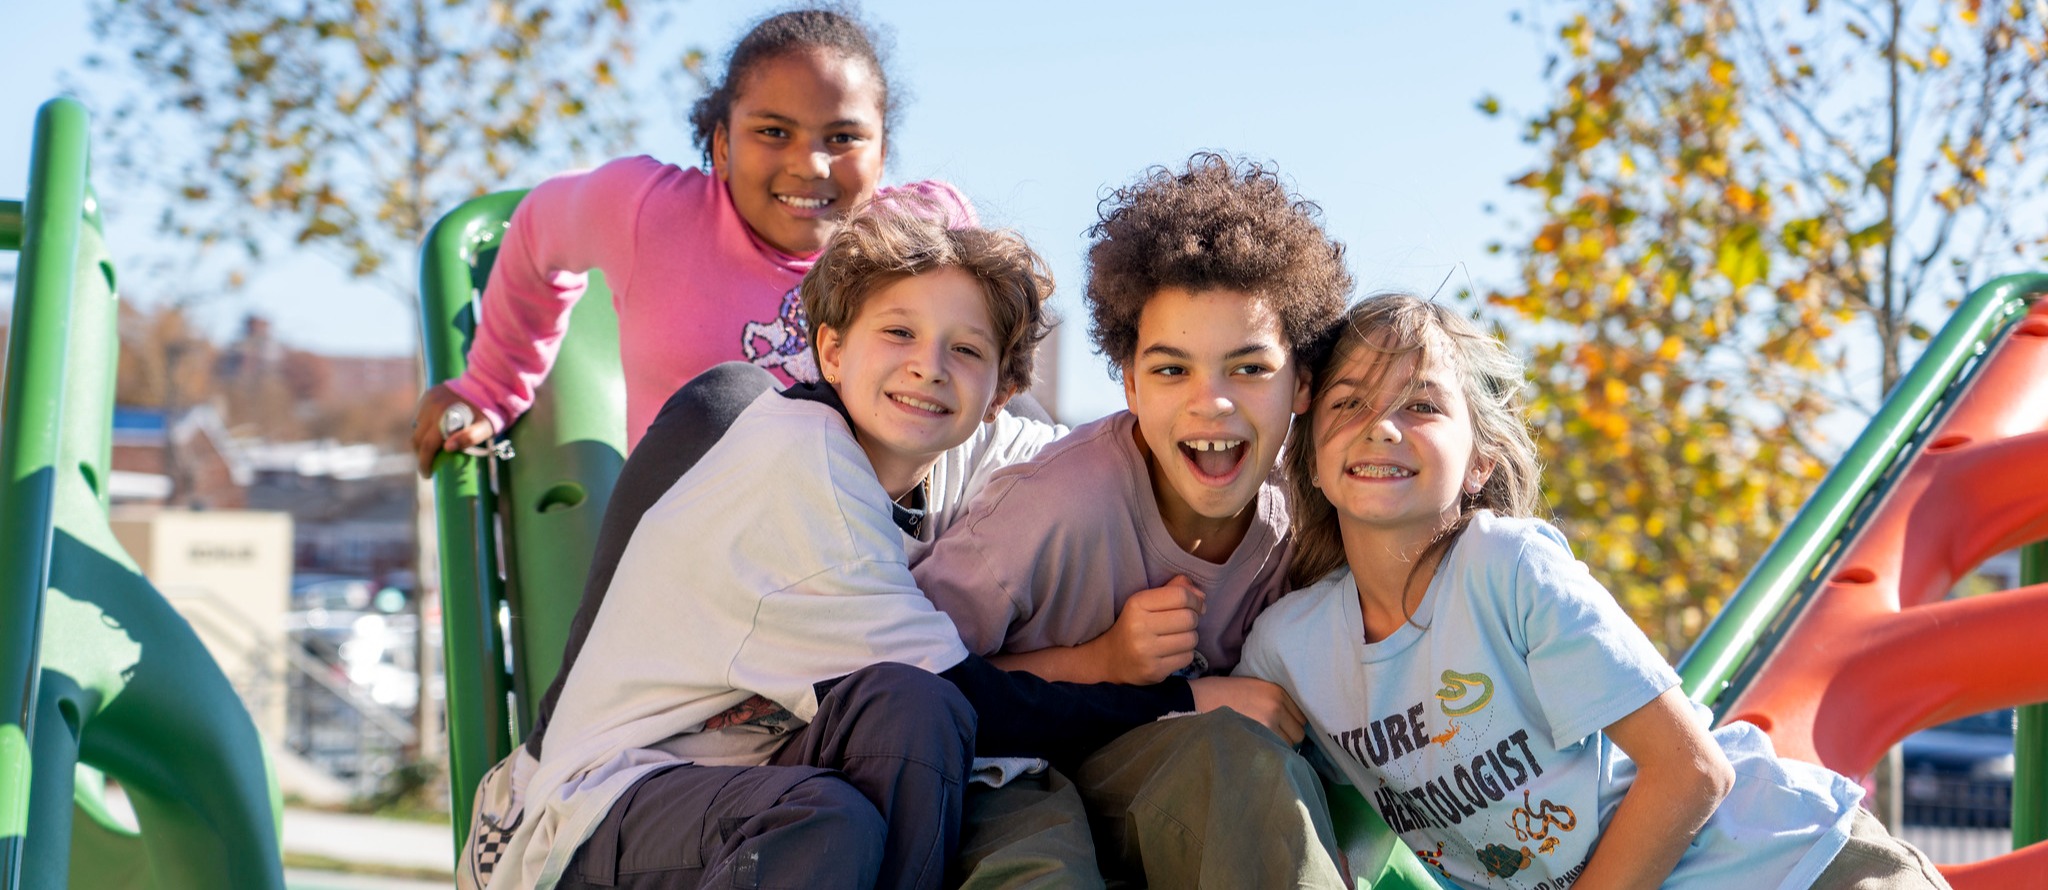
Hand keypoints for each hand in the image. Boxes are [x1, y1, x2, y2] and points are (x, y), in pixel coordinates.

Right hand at [411, 384, 491, 476]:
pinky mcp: (429, 395)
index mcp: (443, 416)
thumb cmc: (489, 411)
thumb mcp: (486, 428)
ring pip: (416, 427)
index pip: (427, 446)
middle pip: (417, 438)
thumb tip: (447, 448)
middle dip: (420, 454)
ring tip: (432, 450)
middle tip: (428, 465)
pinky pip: (420, 415)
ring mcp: (428, 399)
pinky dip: (423, 426)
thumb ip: (469, 438)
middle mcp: (431, 407)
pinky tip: (433, 433)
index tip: (427, 475)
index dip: (425, 463)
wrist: (490, 385)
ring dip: (421, 440)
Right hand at [1096, 576, 1203, 684]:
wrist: (1112, 659)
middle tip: (1183, 623)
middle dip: (1193, 619)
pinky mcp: (1154, 670)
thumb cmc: (1134, 625)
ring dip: (1189, 637)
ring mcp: (1146, 651)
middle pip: (1189, 618)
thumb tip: (1201, 595)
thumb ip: (1173, 590)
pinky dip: (1185, 653)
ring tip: (1176, 638)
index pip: (1180, 596)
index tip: (1195, 605)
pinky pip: (1187, 657)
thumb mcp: (1146, 602)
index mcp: (1137, 604)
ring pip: (1191, 639)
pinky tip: (1172, 652)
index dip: (1195, 599)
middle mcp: (1139, 626)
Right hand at [1189, 676, 1306, 743]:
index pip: (1300, 715)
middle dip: (1287, 736)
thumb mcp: (1249, 686)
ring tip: (1259, 743)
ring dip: (1279, 747)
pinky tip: (1256, 750)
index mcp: (1275, 691)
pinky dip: (1269, 754)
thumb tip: (1287, 719)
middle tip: (1268, 737)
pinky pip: (1276, 754)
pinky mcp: (1256, 739)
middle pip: (1298, 732)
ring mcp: (1268, 724)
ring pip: (1289, 745)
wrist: (1192, 702)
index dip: (1290, 723)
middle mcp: (1276, 706)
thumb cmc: (1217, 694)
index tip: (1279, 727)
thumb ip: (1270, 699)